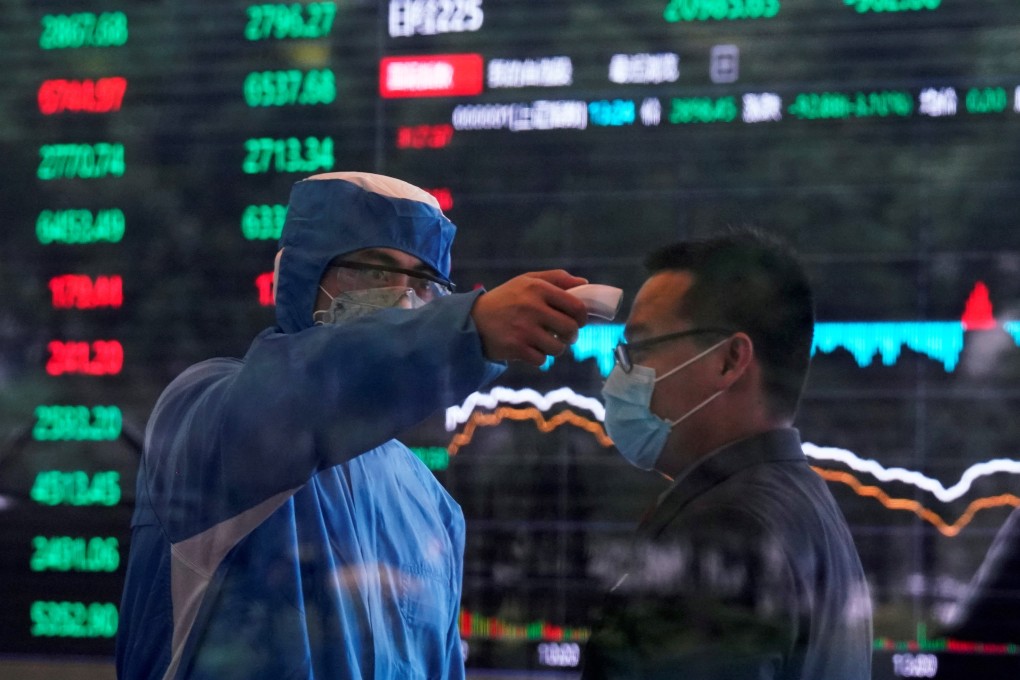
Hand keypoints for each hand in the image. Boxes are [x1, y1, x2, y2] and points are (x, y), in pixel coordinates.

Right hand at [471, 270, 589, 365]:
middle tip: (563, 335)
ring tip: (545, 341)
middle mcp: (532, 307)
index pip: (576, 306)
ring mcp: (524, 329)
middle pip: (570, 329)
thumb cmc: (506, 299)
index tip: (578, 321)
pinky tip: (530, 349)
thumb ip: (557, 279)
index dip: (582, 317)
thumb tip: (585, 284)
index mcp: (538, 288)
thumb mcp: (527, 281)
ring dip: (555, 348)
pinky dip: (539, 357)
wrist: (472, 320)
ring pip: (558, 348)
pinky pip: (542, 360)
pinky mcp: (516, 348)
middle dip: (571, 335)